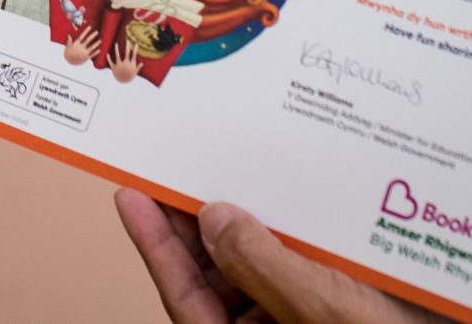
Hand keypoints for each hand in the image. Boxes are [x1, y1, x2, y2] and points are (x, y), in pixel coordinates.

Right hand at [62, 34, 97, 66]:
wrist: (68, 63)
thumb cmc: (67, 54)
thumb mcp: (67, 46)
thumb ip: (69, 41)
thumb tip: (69, 36)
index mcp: (76, 44)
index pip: (82, 36)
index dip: (86, 31)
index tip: (90, 27)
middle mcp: (81, 48)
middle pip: (88, 40)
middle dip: (93, 35)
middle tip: (97, 32)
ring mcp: (84, 53)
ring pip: (92, 47)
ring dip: (96, 44)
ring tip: (100, 41)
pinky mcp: (86, 58)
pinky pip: (92, 55)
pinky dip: (95, 52)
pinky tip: (99, 50)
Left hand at [111, 35, 141, 83]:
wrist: (123, 86)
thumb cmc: (129, 78)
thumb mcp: (135, 73)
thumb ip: (138, 68)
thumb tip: (142, 63)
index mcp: (131, 64)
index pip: (134, 55)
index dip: (135, 49)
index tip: (136, 43)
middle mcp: (126, 64)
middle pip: (127, 54)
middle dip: (127, 47)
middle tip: (127, 41)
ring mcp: (120, 65)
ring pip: (118, 56)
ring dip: (117, 50)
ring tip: (116, 44)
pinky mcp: (114, 68)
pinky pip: (110, 62)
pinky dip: (108, 58)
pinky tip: (107, 54)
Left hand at [116, 194, 443, 323]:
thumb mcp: (328, 309)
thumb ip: (265, 266)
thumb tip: (216, 218)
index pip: (187, 299)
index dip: (155, 245)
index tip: (127, 195)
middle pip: (218, 278)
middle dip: (199, 222)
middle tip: (175, 163)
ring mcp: (308, 319)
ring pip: (260, 267)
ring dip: (247, 219)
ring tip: (228, 165)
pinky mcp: (345, 305)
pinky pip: (303, 264)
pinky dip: (292, 228)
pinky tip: (289, 192)